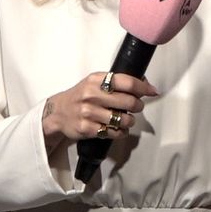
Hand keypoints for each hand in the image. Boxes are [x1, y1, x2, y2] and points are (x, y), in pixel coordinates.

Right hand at [40, 72, 158, 147]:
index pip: (127, 82)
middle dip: (138, 106)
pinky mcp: (87, 128)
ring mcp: (88, 112)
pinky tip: (119, 129)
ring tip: (127, 120)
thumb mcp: (95, 82)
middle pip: (128, 101)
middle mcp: (92, 95)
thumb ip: (116, 82)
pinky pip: (113, 132)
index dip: (144, 87)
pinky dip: (120, 132)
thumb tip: (144, 82)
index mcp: (96, 79)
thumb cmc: (81, 96)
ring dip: (130, 121)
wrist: (57, 112)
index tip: (152, 91)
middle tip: (137, 107)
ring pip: (122, 119)